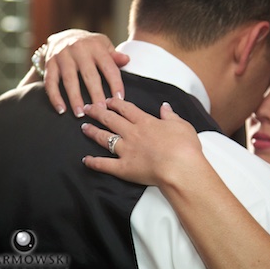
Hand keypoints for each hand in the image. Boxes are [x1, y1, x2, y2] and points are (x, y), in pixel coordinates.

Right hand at [44, 29, 129, 116]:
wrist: (63, 35)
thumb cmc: (89, 45)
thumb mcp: (104, 45)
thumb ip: (114, 56)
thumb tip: (126, 60)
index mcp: (96, 47)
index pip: (108, 67)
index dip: (115, 83)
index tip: (119, 99)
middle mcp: (79, 50)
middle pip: (89, 75)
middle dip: (95, 94)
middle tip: (101, 110)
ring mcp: (62, 56)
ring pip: (69, 79)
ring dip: (75, 98)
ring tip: (80, 113)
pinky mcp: (49, 63)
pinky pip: (50, 82)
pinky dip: (55, 97)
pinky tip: (61, 110)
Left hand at [81, 98, 203, 186]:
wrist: (180, 167)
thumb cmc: (185, 147)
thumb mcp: (182, 125)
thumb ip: (170, 116)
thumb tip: (165, 107)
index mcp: (146, 122)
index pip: (126, 109)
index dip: (116, 103)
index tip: (109, 100)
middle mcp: (133, 134)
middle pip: (111, 119)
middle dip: (98, 112)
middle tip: (88, 108)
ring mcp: (126, 150)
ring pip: (105, 138)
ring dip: (93, 132)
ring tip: (84, 128)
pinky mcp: (124, 168)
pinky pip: (104, 164)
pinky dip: (93, 162)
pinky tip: (85, 160)